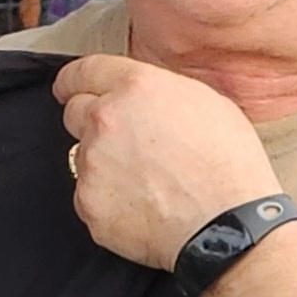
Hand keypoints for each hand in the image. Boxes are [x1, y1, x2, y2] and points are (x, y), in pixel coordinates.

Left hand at [55, 53, 284, 273]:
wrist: (227, 224)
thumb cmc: (229, 165)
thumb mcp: (207, 104)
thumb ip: (161, 93)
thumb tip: (146, 100)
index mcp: (135, 87)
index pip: (83, 72)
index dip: (73, 81)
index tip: (67, 88)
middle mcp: (105, 119)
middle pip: (75, 113)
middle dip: (92, 123)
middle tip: (125, 144)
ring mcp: (92, 164)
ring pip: (84, 158)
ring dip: (105, 165)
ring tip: (147, 184)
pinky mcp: (88, 204)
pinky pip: (90, 197)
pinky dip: (109, 202)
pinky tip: (142, 208)